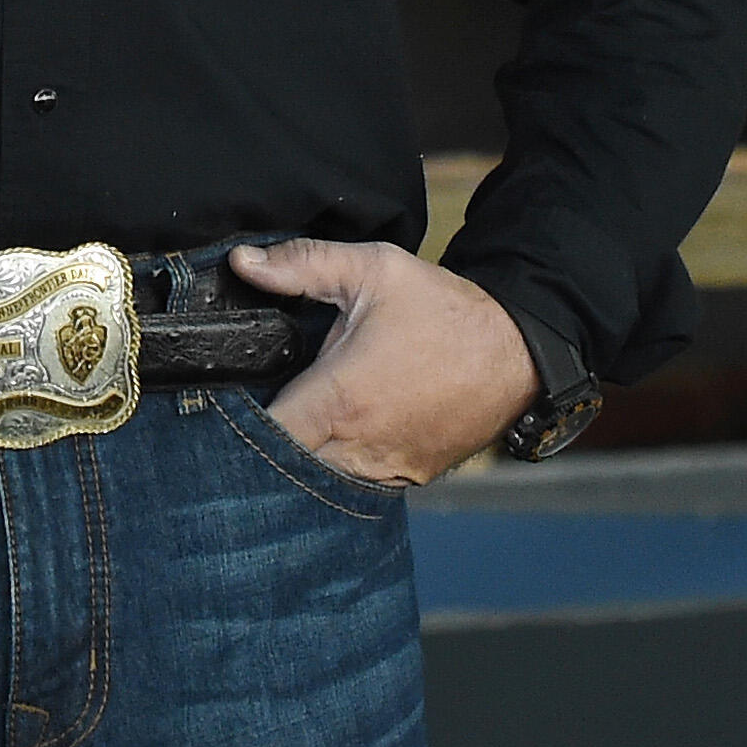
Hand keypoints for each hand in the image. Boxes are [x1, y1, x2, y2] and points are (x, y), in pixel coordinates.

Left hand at [228, 238, 538, 487]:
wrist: (518, 351)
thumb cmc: (445, 310)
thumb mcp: (373, 269)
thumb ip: (302, 264)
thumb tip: (242, 262)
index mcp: (340, 398)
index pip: (265, 435)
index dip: (236, 423)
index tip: (228, 400)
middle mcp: (359, 446)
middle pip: (285, 467)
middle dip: (263, 445)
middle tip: (253, 410)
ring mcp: (386, 469)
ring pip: (320, 482)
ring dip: (301, 460)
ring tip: (293, 423)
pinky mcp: (410, 478)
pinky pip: (357, 484)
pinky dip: (340, 467)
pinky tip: (335, 434)